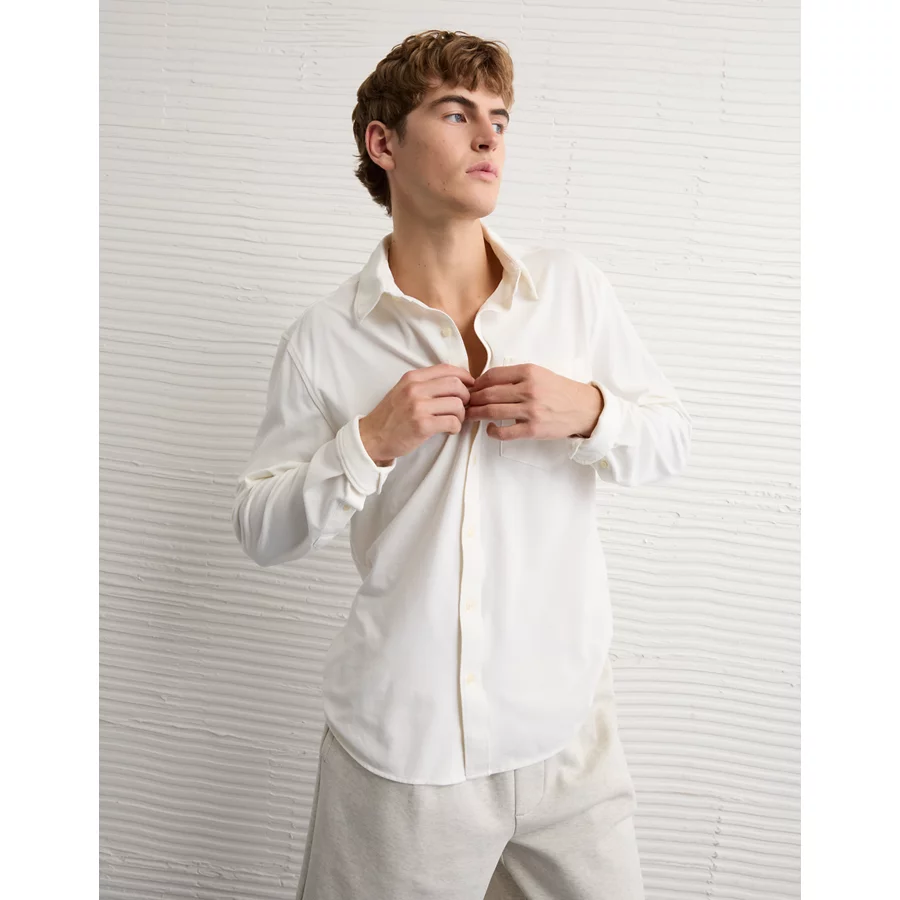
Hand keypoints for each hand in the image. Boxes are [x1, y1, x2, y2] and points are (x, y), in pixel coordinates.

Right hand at [359, 363, 474, 463]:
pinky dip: (456, 427)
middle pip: (456, 385)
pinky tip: (449, 430)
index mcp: (412, 378)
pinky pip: (452, 422)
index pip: (447, 369)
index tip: (470, 386)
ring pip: (457, 404)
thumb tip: (457, 383)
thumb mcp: (403, 391)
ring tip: (453, 421)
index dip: (464, 376)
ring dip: (461, 415)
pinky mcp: (422, 425)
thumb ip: (425, 384)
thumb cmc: (391, 416)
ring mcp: (418, 407)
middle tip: (462, 407)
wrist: (371, 438)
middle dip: (465, 397)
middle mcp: (415, 389)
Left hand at [464, 363, 602, 440]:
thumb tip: (487, 382)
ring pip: (492, 411)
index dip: (477, 382)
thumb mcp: (540, 373)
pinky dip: (492, 431)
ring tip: (469, 415)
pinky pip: (505, 432)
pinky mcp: (533, 429)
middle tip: (464, 403)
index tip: (471, 388)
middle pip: (489, 394)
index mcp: (529, 372)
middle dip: (472, 399)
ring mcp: (531, 410)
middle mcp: (529, 389)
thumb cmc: (559, 391)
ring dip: (476, 414)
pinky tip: (489, 429)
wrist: (584, 408)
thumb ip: (516, 376)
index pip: (493, 375)